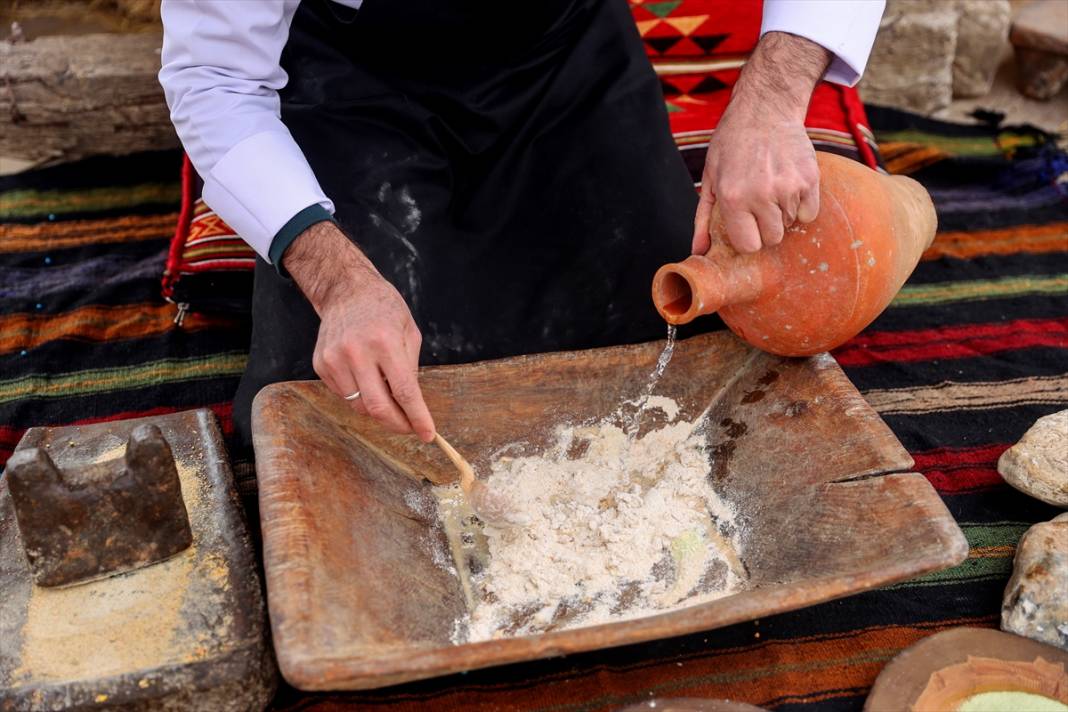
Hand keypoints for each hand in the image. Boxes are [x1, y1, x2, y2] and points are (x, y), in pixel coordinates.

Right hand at [283, 221, 435, 441]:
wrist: (346, 291)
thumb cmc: (384, 310)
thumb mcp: (409, 332)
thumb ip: (411, 369)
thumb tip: (412, 406)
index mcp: (384, 342)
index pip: (404, 391)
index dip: (417, 417)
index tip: (428, 434)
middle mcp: (356, 352)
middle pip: (377, 407)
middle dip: (397, 424)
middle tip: (410, 428)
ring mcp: (334, 359)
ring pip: (359, 406)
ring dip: (378, 411)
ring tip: (390, 399)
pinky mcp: (320, 365)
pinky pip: (344, 395)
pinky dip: (360, 396)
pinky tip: (367, 379)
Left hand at [693, 32, 831, 255]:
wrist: (764, 110)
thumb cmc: (731, 146)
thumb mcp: (710, 179)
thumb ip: (704, 219)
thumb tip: (699, 251)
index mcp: (733, 199)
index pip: (749, 246)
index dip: (748, 237)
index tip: (746, 224)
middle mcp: (761, 195)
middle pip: (772, 239)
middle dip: (765, 227)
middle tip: (759, 203)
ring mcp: (788, 187)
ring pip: (790, 224)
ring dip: (782, 212)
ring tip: (771, 185)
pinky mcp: (810, 178)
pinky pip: (809, 213)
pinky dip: (801, 205)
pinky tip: (788, 184)